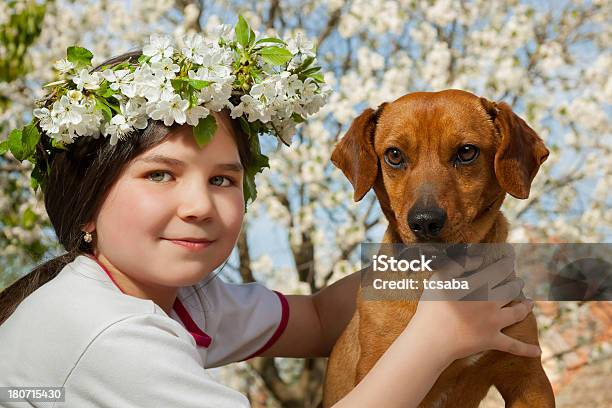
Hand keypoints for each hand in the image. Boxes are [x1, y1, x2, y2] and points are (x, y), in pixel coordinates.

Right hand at [408, 247, 539, 360]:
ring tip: (530, 303)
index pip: (499, 270)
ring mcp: (494, 323)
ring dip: (525, 306)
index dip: (507, 262)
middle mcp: (492, 302)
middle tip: (519, 280)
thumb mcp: (440, 278)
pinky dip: (526, 349)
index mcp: (479, 286)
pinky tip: (538, 351)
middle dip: (516, 283)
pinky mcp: (492, 340)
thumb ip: (459, 264)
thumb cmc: (432, 307)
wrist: (432, 339)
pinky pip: (513, 346)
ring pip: (517, 312)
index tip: (511, 256)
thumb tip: (479, 258)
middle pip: (511, 290)